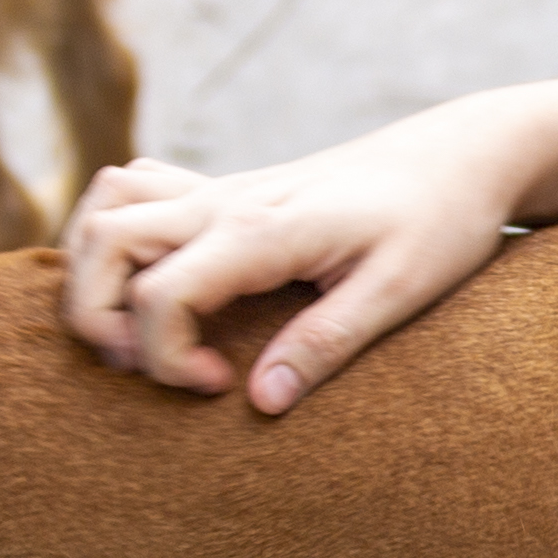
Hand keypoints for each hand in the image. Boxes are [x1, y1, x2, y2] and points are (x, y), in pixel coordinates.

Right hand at [54, 100, 538, 412]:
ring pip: (103, 210)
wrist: (462, 154)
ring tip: (145, 330)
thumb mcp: (401, 291)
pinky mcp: (226, 190)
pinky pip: (134, 191)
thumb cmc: (440, 220)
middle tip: (154, 366)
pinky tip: (160, 278)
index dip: (166, 359)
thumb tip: (261, 403)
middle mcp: (224, 201)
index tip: (221, 388)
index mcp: (261, 229)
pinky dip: (116, 233)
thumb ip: (327, 343)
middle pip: (101, 244)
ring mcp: (219, 190)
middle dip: (97, 318)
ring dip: (95, 274)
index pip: (159, 296)